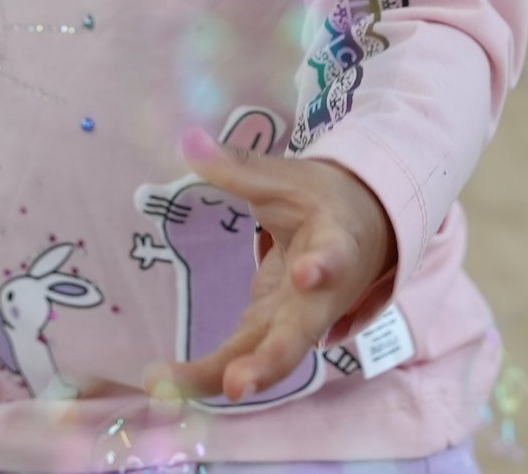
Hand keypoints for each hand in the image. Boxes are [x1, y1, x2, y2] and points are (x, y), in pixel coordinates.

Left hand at [149, 130, 398, 404]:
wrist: (362, 230)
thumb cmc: (324, 200)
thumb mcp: (285, 178)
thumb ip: (237, 167)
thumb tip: (187, 141)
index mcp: (333, 244)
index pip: (333, 256)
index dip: (323, 266)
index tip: (308, 271)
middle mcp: (320, 296)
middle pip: (298, 335)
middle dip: (268, 362)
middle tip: (236, 385)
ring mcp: (297, 320)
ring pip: (264, 357)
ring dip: (220, 377)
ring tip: (168, 387)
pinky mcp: (273, 330)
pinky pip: (242, 358)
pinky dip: (205, 374)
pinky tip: (164, 383)